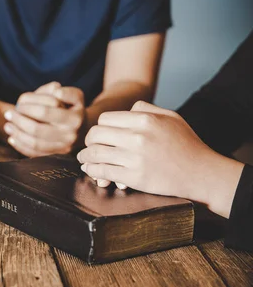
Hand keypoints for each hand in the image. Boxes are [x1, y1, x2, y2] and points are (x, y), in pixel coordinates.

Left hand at [3, 82, 85, 156]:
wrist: (83, 129)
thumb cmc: (73, 108)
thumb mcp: (75, 96)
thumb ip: (66, 92)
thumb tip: (56, 92)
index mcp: (74, 118)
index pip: (46, 112)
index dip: (28, 108)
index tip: (18, 104)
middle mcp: (70, 135)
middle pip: (37, 129)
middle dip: (19, 121)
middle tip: (8, 114)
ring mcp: (62, 148)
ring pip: (35, 143)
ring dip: (17, 134)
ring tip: (7, 126)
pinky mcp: (55, 156)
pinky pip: (35, 154)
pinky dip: (21, 146)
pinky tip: (12, 138)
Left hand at [77, 101, 243, 217]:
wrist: (202, 173)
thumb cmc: (187, 144)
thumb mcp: (171, 117)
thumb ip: (147, 109)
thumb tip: (127, 108)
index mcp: (144, 120)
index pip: (105, 119)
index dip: (99, 127)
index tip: (99, 134)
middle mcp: (137, 137)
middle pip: (96, 135)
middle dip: (88, 141)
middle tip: (88, 146)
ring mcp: (134, 158)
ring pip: (95, 154)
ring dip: (85, 157)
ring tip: (83, 159)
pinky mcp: (134, 178)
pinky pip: (102, 171)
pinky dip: (92, 171)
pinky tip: (91, 170)